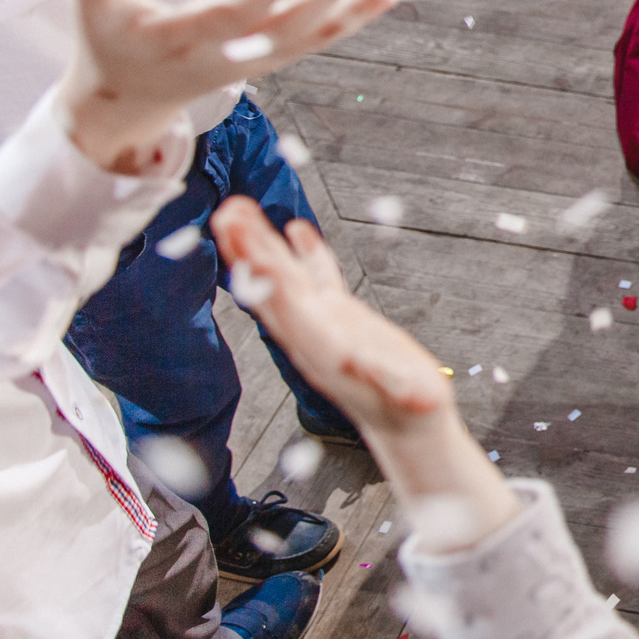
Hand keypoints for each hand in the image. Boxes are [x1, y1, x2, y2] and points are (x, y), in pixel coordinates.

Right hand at [57, 0, 401, 171]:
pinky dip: (349, 18)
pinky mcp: (267, 58)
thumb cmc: (110, 43)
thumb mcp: (92, 11)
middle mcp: (225, 56)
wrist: (128, 100)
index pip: (231, 17)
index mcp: (182, 41)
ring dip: (352, 12)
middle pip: (282, 29)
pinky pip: (314, 40)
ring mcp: (251, 62)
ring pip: (308, 38)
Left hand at [209, 202, 447, 434]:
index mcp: (324, 349)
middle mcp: (313, 334)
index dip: (264, 271)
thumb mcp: (411, 399)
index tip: (243, 243)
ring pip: (286, 278)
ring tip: (240, 211)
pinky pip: (316, 280)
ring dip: (262, 245)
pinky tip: (295, 230)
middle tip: (227, 212)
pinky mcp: (339, 318)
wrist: (409, 427)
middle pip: (274, 286)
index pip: (286, 304)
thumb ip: (391, 383)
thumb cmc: (412, 413)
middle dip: (250, 249)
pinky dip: (303, 254)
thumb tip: (364, 364)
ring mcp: (322, 323)